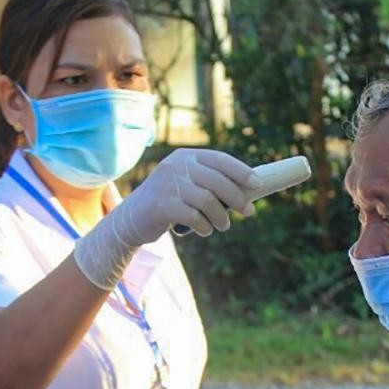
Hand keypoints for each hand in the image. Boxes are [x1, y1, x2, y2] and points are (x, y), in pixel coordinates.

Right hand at [112, 149, 258, 240]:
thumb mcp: (187, 185)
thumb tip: (249, 191)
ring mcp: (167, 184)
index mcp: (186, 157)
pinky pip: (194, 217)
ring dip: (221, 217)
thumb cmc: (168, 203)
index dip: (241, 171)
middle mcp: (176, 166)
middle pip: (217, 181)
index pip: (220, 159)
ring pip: (208, 201)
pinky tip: (204, 231)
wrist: (131, 219)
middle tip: (248, 212)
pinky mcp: (161, 205)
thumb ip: (209, 182)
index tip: (258, 184)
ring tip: (223, 226)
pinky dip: (204, 227)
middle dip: (237, 198)